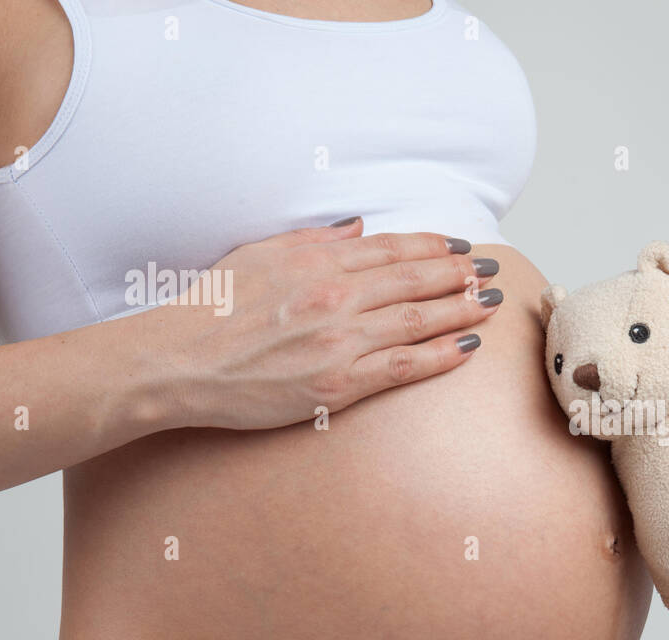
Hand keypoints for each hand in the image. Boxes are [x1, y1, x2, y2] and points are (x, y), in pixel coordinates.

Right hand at [152, 218, 502, 429]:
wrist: (176, 361)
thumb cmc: (210, 308)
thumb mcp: (259, 253)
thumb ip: (315, 239)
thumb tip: (358, 227)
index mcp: (316, 260)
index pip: (392, 248)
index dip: (435, 245)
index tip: (463, 245)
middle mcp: (334, 295)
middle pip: (415, 280)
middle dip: (461, 273)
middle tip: (492, 270)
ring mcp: (339, 340)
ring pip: (419, 320)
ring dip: (462, 309)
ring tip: (491, 303)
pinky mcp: (338, 383)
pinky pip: (403, 366)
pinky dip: (441, 355)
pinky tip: (468, 347)